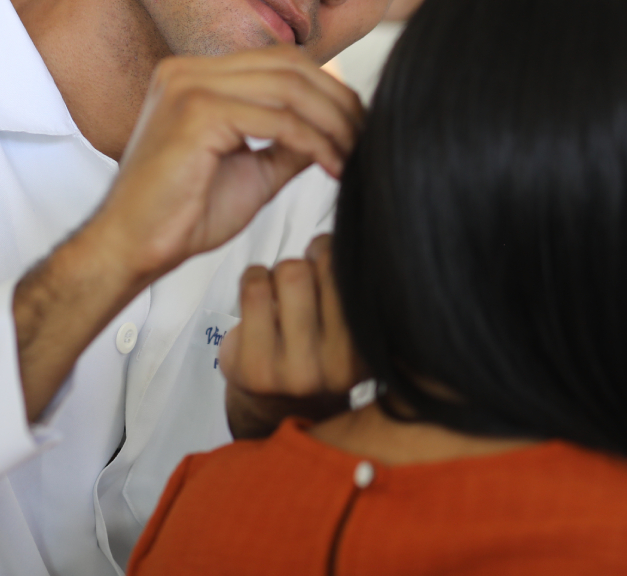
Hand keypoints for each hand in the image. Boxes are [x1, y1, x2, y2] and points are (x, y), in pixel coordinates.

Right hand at [89, 47, 362, 286]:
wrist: (133, 247)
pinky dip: (313, 141)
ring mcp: (189, 85)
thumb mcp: (253, 170)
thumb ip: (289, 142)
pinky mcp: (196, 111)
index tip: (358, 129)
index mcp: (195, 76)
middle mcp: (188, 70)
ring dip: (332, 123)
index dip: (328, 91)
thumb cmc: (182, 215)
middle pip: (290, 65)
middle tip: (365, 139)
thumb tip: (339, 129)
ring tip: (351, 156)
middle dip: (338, 102)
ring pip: (288, 87)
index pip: (280, 63)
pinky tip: (331, 166)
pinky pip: (276, 119)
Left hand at [219, 235, 363, 438]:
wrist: (282, 408)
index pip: (359, 269)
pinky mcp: (255, 369)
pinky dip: (253, 279)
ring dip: (278, 273)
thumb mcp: (355, 321)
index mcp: (373, 348)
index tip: (331, 265)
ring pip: (288, 271)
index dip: (339, 253)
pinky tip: (259, 301)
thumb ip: (360, 279)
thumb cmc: (320, 350)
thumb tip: (356, 218)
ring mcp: (297, 371)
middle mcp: (341, 367)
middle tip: (304, 283)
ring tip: (281, 296)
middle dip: (309, 262)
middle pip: (324, 262)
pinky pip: (254, 286)